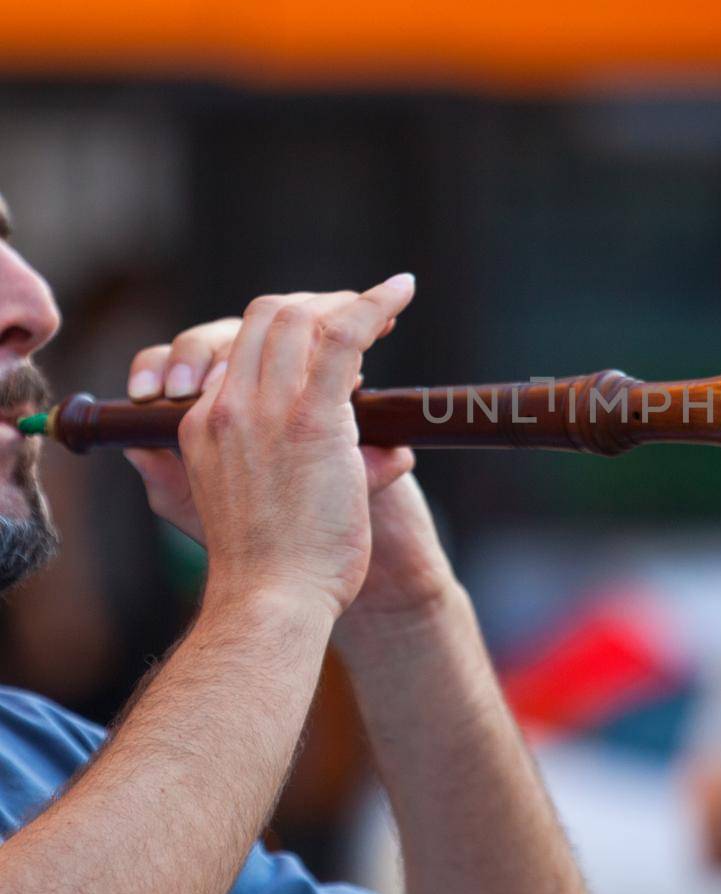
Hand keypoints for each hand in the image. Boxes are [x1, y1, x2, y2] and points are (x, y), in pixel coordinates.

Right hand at [124, 299, 409, 548]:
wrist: (271, 600)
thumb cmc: (258, 567)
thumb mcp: (188, 509)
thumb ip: (168, 473)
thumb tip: (146, 450)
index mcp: (200, 422)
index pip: (236, 345)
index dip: (286, 330)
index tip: (326, 339)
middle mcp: (226, 406)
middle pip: (264, 317)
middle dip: (315, 304)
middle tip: (362, 314)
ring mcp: (266, 409)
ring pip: (299, 317)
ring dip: (348, 304)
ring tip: (386, 309)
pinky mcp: (312, 419)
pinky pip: (342, 336)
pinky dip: (373, 306)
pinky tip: (400, 292)